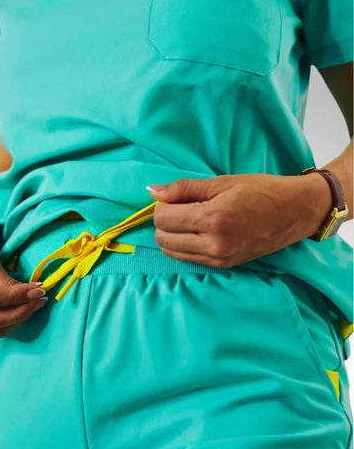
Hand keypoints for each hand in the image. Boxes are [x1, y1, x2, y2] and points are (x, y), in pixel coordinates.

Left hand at [149, 173, 330, 267]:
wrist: (297, 211)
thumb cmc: (262, 191)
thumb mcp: (221, 182)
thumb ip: (183, 188)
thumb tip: (152, 191)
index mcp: (213, 220)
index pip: (163, 219)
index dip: (163, 206)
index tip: (176, 198)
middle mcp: (214, 244)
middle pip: (162, 238)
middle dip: (165, 222)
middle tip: (182, 208)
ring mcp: (220, 258)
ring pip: (172, 252)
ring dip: (172, 235)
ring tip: (191, 220)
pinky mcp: (225, 265)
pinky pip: (188, 259)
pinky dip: (185, 245)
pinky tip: (199, 232)